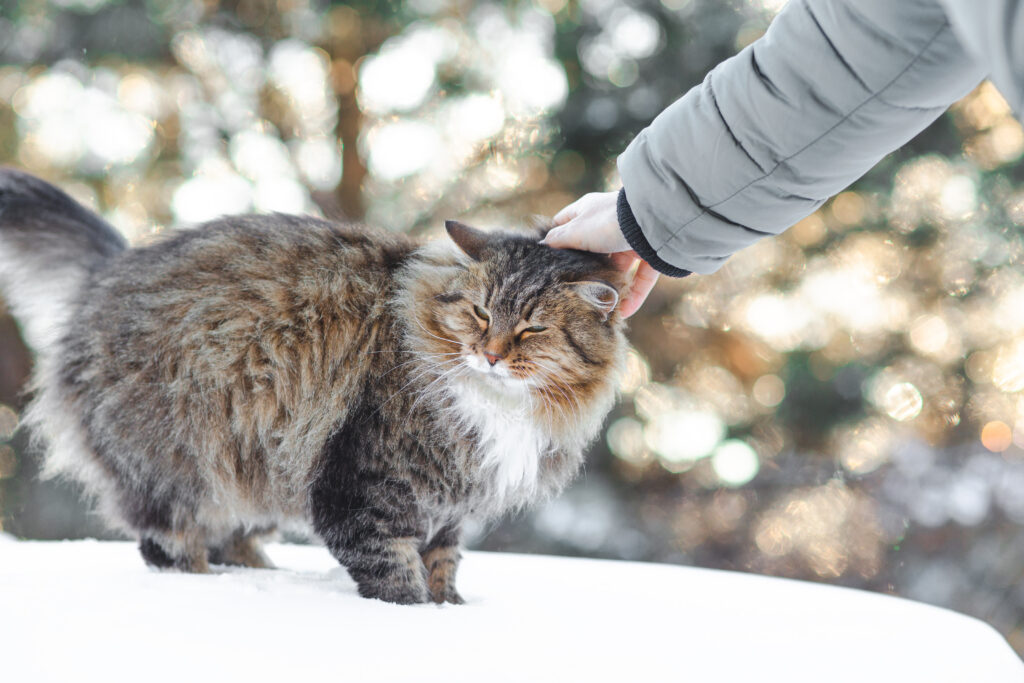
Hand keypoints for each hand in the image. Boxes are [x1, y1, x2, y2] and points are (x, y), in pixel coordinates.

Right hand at [543, 191, 658, 317]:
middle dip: (586, 271)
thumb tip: (544, 245)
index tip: (548, 261)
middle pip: (592, 251)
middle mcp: (608, 224)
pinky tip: (624, 312)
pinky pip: (640, 279)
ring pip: (618, 268)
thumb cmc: (607, 222)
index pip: (565, 224)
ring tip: (602, 308)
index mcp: (588, 212)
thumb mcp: (575, 231)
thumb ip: (558, 240)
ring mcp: (630, 240)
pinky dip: (633, 296)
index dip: (556, 240)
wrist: (650, 222)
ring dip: (611, 288)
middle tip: (574, 292)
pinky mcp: (650, 254)